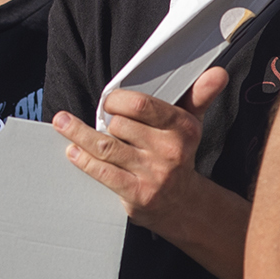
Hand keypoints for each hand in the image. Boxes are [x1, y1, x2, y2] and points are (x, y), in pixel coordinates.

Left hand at [51, 68, 247, 278]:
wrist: (182, 205)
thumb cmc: (178, 156)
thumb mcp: (192, 124)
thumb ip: (199, 95)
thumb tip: (217, 73)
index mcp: (183, 128)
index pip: (143, 106)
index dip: (118, 101)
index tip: (108, 101)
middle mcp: (170, 151)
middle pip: (120, 125)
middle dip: (105, 121)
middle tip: (99, 122)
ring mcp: (153, 174)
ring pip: (107, 146)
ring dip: (79, 134)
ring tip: (62, 123)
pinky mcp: (137, 193)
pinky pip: (103, 171)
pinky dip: (84, 159)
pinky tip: (73, 151)